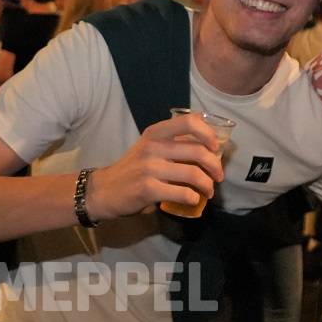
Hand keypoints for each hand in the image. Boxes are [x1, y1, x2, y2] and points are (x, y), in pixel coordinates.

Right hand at [85, 112, 224, 219]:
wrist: (103, 190)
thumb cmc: (133, 168)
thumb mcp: (149, 146)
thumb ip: (173, 142)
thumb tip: (208, 142)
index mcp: (156, 133)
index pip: (189, 122)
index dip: (208, 133)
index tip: (215, 147)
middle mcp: (153, 146)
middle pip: (198, 152)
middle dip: (215, 166)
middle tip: (218, 176)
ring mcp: (150, 168)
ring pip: (193, 174)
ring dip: (207, 185)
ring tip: (209, 191)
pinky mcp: (148, 189)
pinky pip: (182, 193)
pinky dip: (193, 198)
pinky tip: (193, 199)